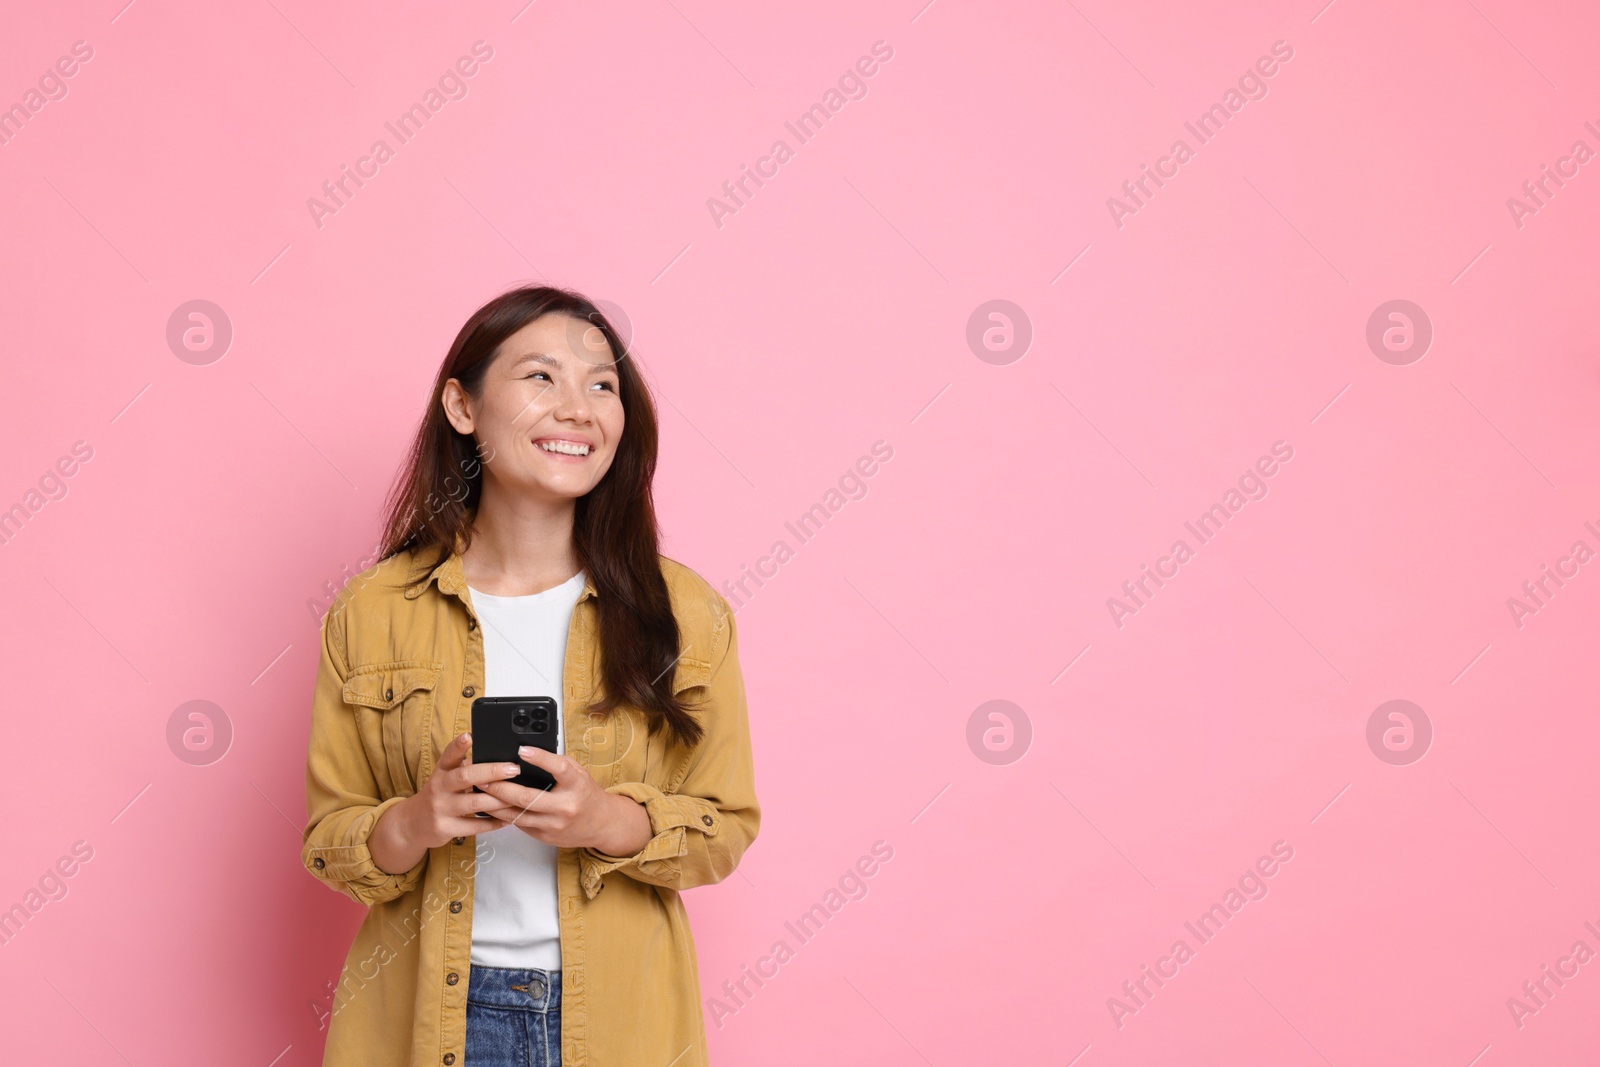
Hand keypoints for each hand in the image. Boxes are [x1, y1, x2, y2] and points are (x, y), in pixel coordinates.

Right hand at [369, 732, 520, 873]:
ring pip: (474, 803)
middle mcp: (439, 787)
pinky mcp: (444, 828)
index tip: (469, 736)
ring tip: (517, 796)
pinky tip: (507, 819)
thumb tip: (495, 757)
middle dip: (491, 772)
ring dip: (498, 800)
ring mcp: (440, 808)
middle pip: (465, 777)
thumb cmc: (438, 796)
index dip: (458, 745)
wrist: (412, 825)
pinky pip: (473, 826)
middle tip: (513, 769)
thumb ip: (463, 768)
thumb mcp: (444, 779)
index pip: (448, 755)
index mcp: (441, 772)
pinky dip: (492, 823)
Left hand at [477, 746, 651, 854]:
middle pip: (527, 798)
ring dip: (496, 803)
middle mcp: (565, 807)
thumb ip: (555, 764)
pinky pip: (519, 824)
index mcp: (576, 785)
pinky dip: (504, 814)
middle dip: (501, 787)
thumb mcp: (577, 772)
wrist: (600, 824)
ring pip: (517, 814)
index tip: (522, 749)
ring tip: (480, 792)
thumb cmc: (585, 793)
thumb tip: (525, 753)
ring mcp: (554, 824)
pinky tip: (492, 806)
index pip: (559, 769)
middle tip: (484, 777)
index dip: (540, 758)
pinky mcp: (544, 836)